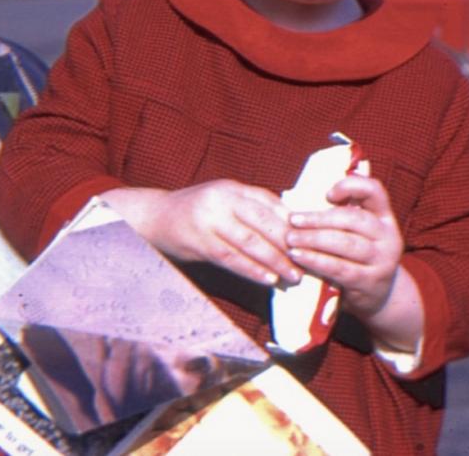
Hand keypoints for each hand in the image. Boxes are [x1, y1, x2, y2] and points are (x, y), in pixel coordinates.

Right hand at [102, 180, 301, 286]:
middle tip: (311, 262)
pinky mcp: (199, 240)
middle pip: (264, 222)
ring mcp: (208, 219)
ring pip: (250, 241)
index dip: (294, 221)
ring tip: (295, 276)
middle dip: (289, 244)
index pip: (270, 202)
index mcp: (231, 187)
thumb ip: (250, 209)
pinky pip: (231, 257)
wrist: (154, 217)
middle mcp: (221, 198)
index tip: (314, 239)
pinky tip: (268, 279)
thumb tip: (290, 226)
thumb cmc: (195, 212)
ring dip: (275, 261)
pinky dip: (251, 269)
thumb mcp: (222, 201)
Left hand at [284, 174, 402, 319]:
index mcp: (383, 216)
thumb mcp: (355, 231)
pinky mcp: (370, 282)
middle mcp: (388, 236)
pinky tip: (298, 257)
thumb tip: (300, 195)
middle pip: (353, 219)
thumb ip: (339, 213)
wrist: (376, 296)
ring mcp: (382, 260)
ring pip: (346, 244)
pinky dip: (316, 261)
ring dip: (313, 239)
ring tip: (290, 239)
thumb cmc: (354, 254)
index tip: (327, 195)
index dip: (350, 186)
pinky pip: (340, 268)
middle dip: (318, 218)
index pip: (374, 190)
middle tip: (292, 220)